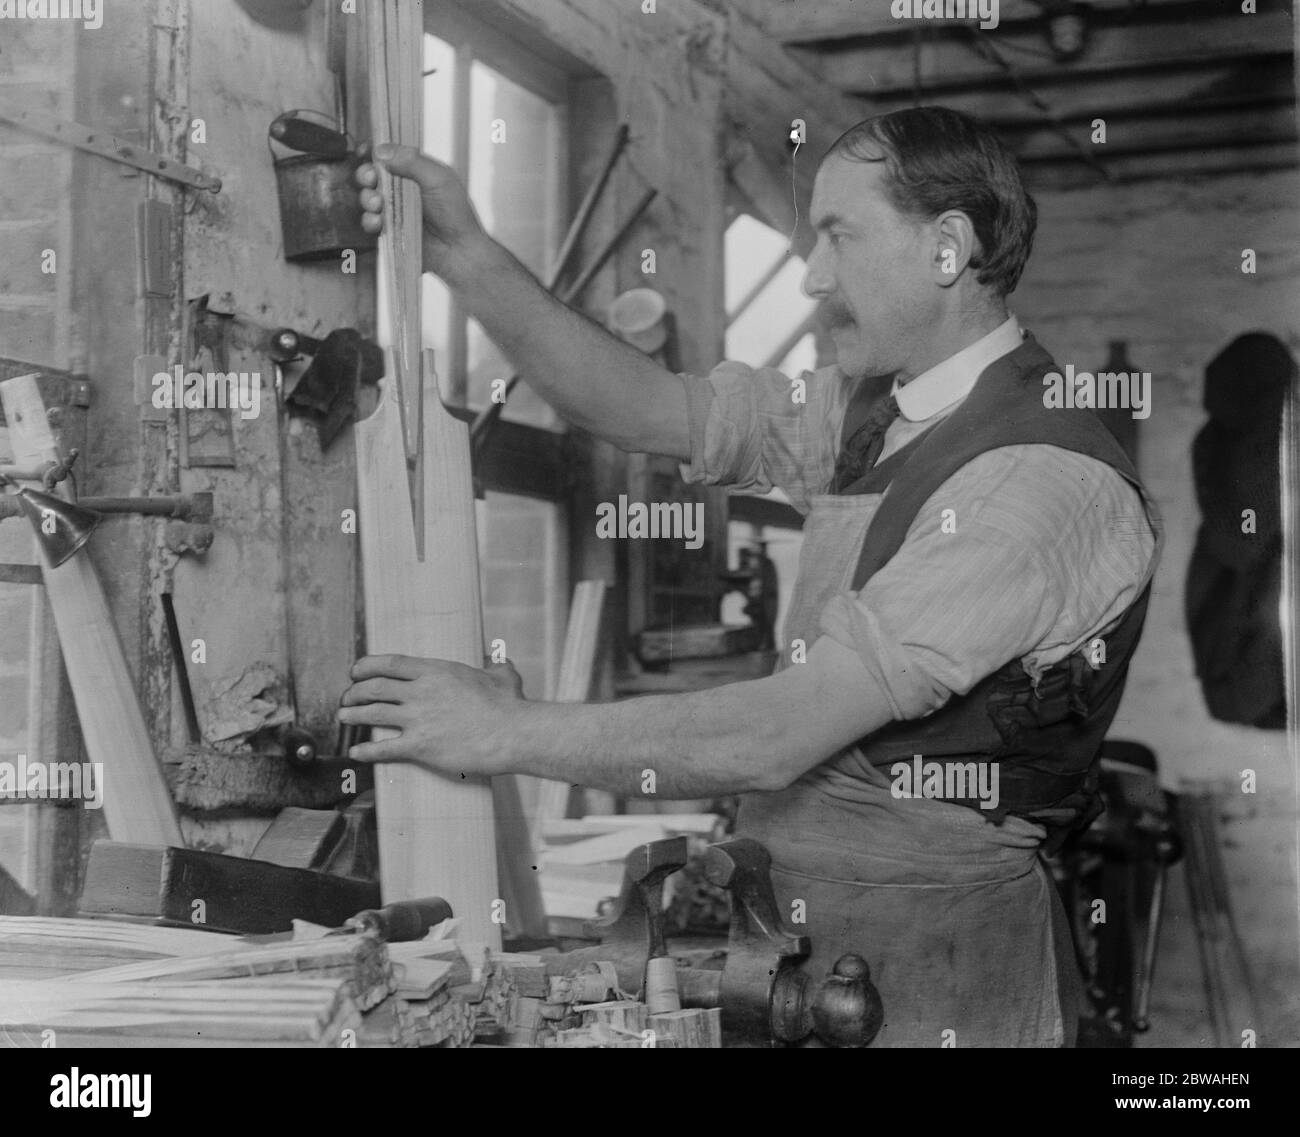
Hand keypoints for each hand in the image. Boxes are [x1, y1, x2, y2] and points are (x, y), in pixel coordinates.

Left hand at [336, 653, 524, 775]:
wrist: (512, 734)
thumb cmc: (509, 706)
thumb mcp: (502, 676)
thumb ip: (495, 665)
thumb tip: (498, 660)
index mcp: (437, 671)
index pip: (391, 663)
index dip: (367, 666)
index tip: (356, 671)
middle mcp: (421, 692)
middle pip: (374, 688)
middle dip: (354, 692)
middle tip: (347, 698)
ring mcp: (418, 719)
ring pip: (372, 714)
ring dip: (353, 716)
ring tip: (343, 718)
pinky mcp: (420, 746)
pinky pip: (383, 748)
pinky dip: (365, 751)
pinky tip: (356, 753)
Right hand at [355, 144, 489, 277]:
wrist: (457, 250)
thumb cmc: (455, 213)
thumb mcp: (439, 178)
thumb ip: (412, 161)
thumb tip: (381, 150)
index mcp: (411, 170)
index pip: (383, 155)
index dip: (370, 152)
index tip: (365, 152)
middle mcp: (398, 188)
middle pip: (368, 175)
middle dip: (364, 174)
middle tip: (370, 179)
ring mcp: (391, 210)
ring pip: (365, 198)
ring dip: (365, 198)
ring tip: (377, 204)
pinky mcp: (387, 231)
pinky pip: (368, 222)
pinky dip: (369, 220)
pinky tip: (378, 222)